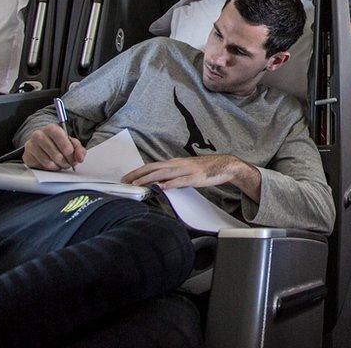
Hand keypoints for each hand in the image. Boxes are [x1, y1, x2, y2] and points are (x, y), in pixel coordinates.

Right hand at [23, 124, 84, 170]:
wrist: (42, 145)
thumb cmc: (58, 143)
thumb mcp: (71, 143)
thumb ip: (78, 149)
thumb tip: (80, 158)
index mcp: (51, 128)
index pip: (59, 137)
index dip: (67, 148)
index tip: (72, 154)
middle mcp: (38, 135)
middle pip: (54, 152)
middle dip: (65, 161)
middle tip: (69, 163)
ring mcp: (30, 146)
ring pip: (48, 161)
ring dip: (58, 166)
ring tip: (61, 164)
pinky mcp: (27, 157)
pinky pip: (41, 166)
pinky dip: (49, 168)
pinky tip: (52, 165)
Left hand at [121, 154, 247, 189]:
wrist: (225, 165)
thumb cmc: (206, 169)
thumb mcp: (186, 170)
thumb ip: (173, 176)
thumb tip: (160, 183)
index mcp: (175, 163)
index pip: (152, 166)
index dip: (139, 171)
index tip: (127, 178)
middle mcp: (178, 164)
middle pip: (154, 168)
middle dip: (138, 174)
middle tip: (125, 181)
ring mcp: (187, 170)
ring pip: (164, 173)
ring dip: (149, 179)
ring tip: (137, 184)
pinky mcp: (195, 177)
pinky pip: (180, 181)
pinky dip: (170, 184)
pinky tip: (161, 187)